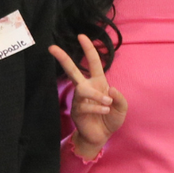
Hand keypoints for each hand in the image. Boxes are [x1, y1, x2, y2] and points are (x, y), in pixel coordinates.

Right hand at [50, 35, 127, 154]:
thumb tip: (110, 89)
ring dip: (97, 96)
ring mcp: (79, 99)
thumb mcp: (122, 107)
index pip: (93, 62)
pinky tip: (104, 111)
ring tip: (107, 104)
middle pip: (72, 70)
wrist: (101, 136)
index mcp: (98, 82)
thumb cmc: (110, 118)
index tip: (81, 36)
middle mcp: (86, 88)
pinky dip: (97, 107)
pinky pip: (85, 105)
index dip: (88, 49)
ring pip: (83, 90)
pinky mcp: (76, 110)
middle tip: (51, 47)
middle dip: (63, 58)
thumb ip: (120, 98)